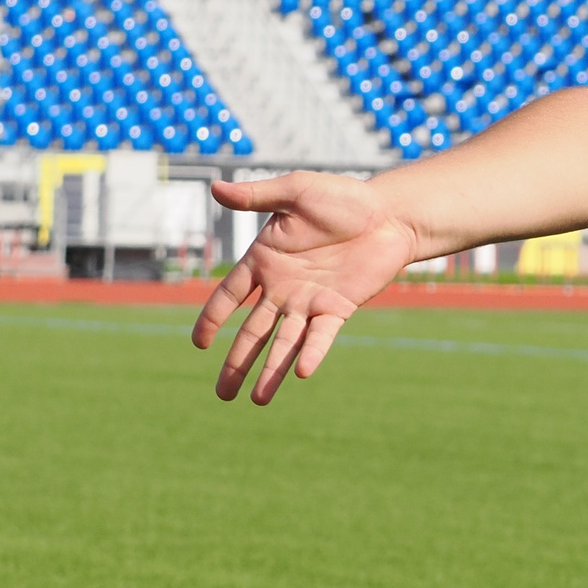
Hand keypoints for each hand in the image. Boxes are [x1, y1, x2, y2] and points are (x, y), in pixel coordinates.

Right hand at [194, 173, 419, 405]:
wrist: (389, 213)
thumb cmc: (343, 198)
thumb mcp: (295, 191)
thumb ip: (257, 196)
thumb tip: (215, 188)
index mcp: (265, 261)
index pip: (230, 295)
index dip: (213, 318)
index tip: (199, 344)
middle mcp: (283, 287)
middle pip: (252, 331)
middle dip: (236, 362)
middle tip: (221, 394)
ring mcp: (309, 301)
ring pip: (283, 342)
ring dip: (269, 371)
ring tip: (255, 400)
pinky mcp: (338, 308)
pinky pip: (321, 335)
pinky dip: (311, 353)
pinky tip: (299, 373)